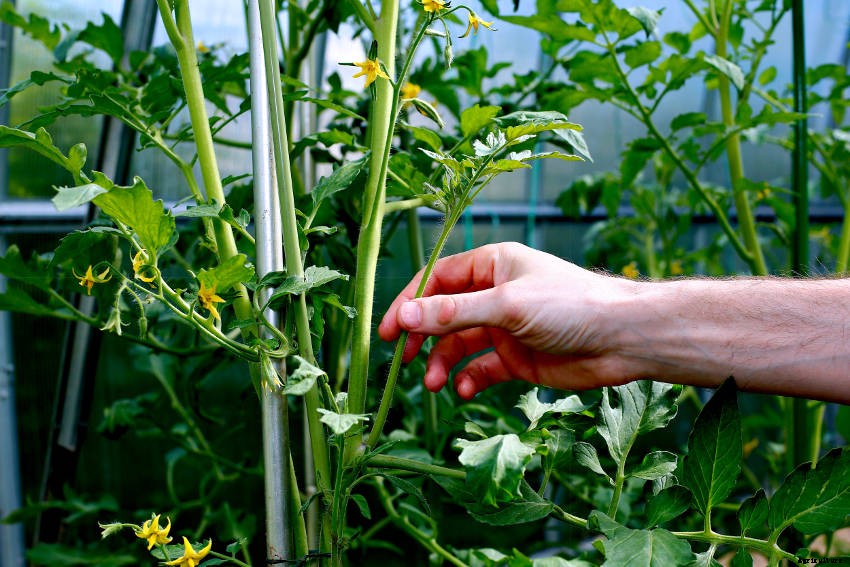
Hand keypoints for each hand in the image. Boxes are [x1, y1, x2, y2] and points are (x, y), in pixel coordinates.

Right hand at [378, 242, 639, 398]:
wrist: (623, 339)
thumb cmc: (570, 305)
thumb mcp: (506, 305)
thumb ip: (453, 313)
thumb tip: (404, 316)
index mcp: (491, 266)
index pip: (437, 281)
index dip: (409, 303)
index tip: (389, 331)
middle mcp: (494, 294)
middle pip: (443, 315)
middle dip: (421, 337)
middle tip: (403, 361)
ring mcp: (505, 328)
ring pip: (459, 345)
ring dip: (442, 363)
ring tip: (434, 383)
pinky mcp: (517, 358)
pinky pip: (481, 369)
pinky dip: (468, 379)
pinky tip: (464, 391)